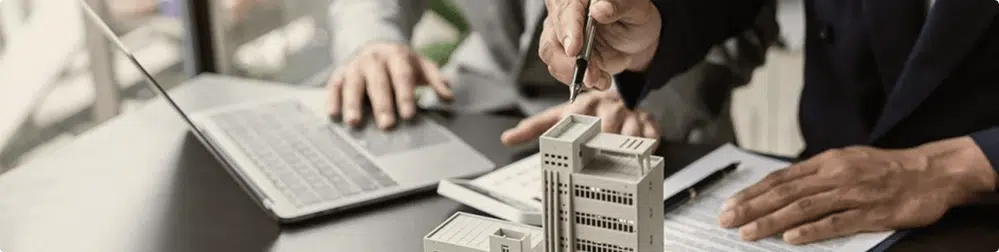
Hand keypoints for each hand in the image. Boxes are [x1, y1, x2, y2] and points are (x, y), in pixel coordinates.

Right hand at [327, 42, 452, 128]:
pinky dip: (332, 99)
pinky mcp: (340, 73)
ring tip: (354, 122)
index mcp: (397, 56)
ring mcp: (355, 65)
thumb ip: (436, 80)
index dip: (405, 96)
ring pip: (353, 83)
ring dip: (352, 103)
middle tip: (386, 125)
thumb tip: (449, 97)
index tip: (409, 115)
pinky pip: (334, 85)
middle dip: (382, 104)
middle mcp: (374, 59)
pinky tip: (334, 114)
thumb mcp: (422, 66)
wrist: (375, 45)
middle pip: (378, 82)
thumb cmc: (401, 63)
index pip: (402, 76)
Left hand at [501, 90, 659, 145]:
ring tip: (619, 157)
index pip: (577, 120)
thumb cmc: (588, 110)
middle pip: (606, 128)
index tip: (574, 149)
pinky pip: (651, 136)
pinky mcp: (648, 120)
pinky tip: (641, 152)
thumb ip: (534, 127)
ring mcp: (628, 113)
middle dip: (603, 145)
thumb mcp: (560, 115)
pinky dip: (647, 146)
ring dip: (625, 147)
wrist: (619, 95)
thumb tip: (508, 138)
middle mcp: (605, 107)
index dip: (577, 134)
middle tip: (599, 158)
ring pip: (630, 133)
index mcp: (582, 105)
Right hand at [539, 0, 661, 90]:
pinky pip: (560, 70)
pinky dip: (579, 80)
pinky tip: (598, 79)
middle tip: (590, 75)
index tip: (573, 49)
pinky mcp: (563, 54)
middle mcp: (564, 13)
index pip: (566, 10)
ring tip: (600, 79)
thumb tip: (600, 8)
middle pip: (552, 37)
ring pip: (552, 56)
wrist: (636, 37)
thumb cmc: (634, 17)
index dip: (568, 30)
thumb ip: (620, 6)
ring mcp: (560, 34)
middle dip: (569, 61)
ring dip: (574, 73)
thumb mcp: (636, 9)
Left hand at [718, 137, 996, 244]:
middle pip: (784, 193)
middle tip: (727, 221)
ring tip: (749, 234)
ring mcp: (853, 194)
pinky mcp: (872, 212)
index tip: (730, 206)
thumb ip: (816, 175)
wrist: (932, 172)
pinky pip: (837, 222)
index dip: (752, 193)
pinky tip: (791, 239)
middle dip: (751, 208)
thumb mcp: (847, 161)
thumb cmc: (886, 169)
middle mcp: (835, 175)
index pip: (780, 178)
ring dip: (772, 221)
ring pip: (804, 208)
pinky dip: (812, 231)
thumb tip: (782, 187)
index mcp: (826, 162)